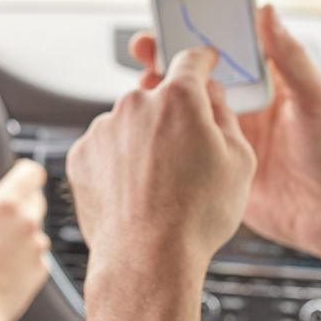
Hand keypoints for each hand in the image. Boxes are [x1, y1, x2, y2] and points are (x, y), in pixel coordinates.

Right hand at [0, 143, 50, 320]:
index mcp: (7, 204)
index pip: (33, 171)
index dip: (20, 173)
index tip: (7, 183)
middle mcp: (29, 222)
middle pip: (34, 198)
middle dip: (16, 204)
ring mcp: (38, 247)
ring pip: (35, 227)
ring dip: (20, 232)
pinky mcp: (42, 270)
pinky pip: (36, 253)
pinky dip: (23, 256)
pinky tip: (1, 266)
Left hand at [66, 47, 254, 280]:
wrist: (146, 259)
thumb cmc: (196, 217)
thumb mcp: (239, 162)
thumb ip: (227, 117)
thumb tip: (214, 98)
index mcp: (178, 99)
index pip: (191, 60)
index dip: (202, 61)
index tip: (204, 63)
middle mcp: (135, 104)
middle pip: (158, 97)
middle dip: (173, 116)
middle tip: (188, 155)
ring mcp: (103, 129)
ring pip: (130, 124)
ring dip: (144, 141)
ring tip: (160, 185)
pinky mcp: (81, 154)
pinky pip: (106, 148)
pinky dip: (118, 163)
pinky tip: (136, 192)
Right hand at [127, 5, 320, 264]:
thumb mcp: (317, 101)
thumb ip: (291, 59)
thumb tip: (268, 12)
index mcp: (270, 83)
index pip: (230, 49)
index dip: (201, 33)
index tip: (174, 18)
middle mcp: (247, 106)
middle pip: (200, 76)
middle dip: (170, 60)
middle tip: (143, 48)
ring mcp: (231, 136)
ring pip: (188, 110)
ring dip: (163, 97)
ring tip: (140, 88)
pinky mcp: (222, 167)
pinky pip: (189, 147)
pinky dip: (167, 137)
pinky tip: (148, 129)